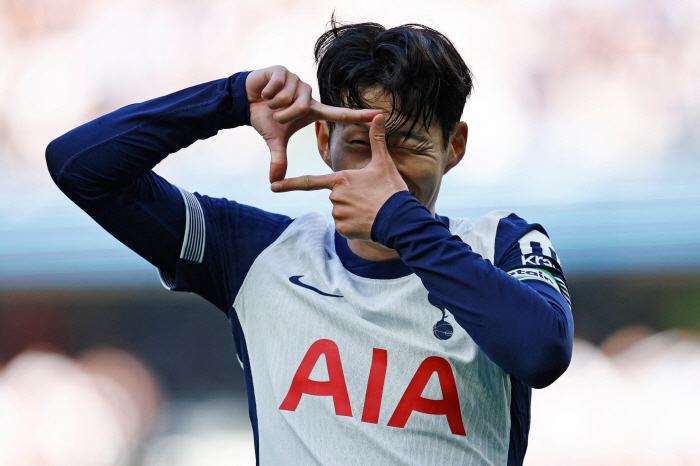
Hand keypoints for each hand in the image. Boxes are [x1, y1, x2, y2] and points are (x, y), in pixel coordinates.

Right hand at [245, 66, 381, 182]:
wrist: (246, 100)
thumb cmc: (265, 118)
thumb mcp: (275, 140)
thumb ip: (279, 159)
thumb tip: (274, 182)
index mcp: (313, 110)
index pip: (340, 114)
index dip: (360, 116)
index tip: (380, 115)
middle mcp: (308, 94)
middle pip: (300, 108)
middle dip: (282, 115)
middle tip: (275, 114)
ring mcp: (297, 80)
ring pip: (288, 98)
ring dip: (273, 104)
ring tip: (270, 101)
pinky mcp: (283, 70)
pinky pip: (277, 87)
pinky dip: (266, 93)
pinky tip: (265, 91)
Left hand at [270, 114, 408, 239]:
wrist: (400, 220)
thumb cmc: (391, 190)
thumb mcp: (384, 163)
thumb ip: (377, 140)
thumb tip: (379, 116)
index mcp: (340, 180)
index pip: (310, 181)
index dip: (290, 184)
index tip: (273, 187)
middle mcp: (335, 197)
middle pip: (335, 196)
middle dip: (349, 198)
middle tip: (369, 198)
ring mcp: (338, 215)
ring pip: (340, 212)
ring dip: (352, 211)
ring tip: (370, 210)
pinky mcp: (343, 230)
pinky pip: (344, 226)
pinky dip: (354, 225)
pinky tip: (367, 222)